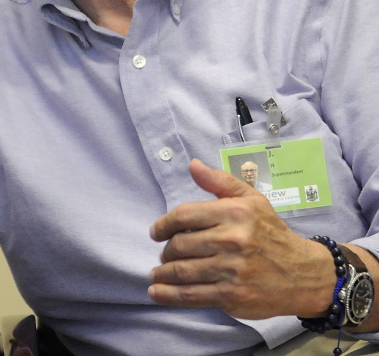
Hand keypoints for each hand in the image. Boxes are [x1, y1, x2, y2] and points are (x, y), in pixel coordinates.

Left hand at [148, 159, 333, 318]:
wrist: (305, 274)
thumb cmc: (272, 234)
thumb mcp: (252, 200)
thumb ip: (220, 181)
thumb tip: (193, 165)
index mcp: (235, 213)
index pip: (184, 215)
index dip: (164, 224)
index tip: (156, 232)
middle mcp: (232, 240)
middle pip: (180, 244)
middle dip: (166, 251)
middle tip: (165, 254)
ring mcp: (232, 270)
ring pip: (182, 270)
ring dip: (163, 273)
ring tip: (158, 273)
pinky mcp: (232, 295)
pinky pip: (192, 295)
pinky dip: (169, 294)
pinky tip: (157, 292)